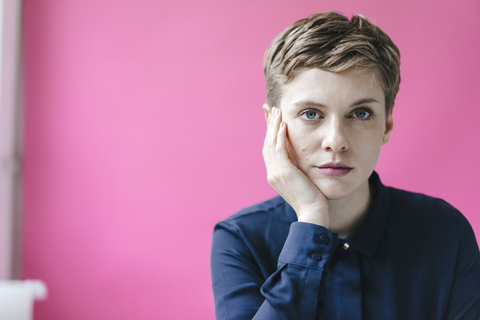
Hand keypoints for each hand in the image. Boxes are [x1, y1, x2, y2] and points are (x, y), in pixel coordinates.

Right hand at [262, 105, 329, 226]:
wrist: (313, 213)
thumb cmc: (313, 199)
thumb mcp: (303, 180)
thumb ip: (299, 168)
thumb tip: (303, 158)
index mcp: (275, 175)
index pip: (269, 149)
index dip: (269, 133)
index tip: (271, 118)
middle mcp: (272, 172)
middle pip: (266, 143)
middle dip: (269, 125)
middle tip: (271, 109)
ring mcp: (276, 172)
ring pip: (270, 144)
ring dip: (273, 126)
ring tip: (278, 111)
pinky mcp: (284, 172)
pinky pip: (279, 149)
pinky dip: (280, 135)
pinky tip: (284, 124)